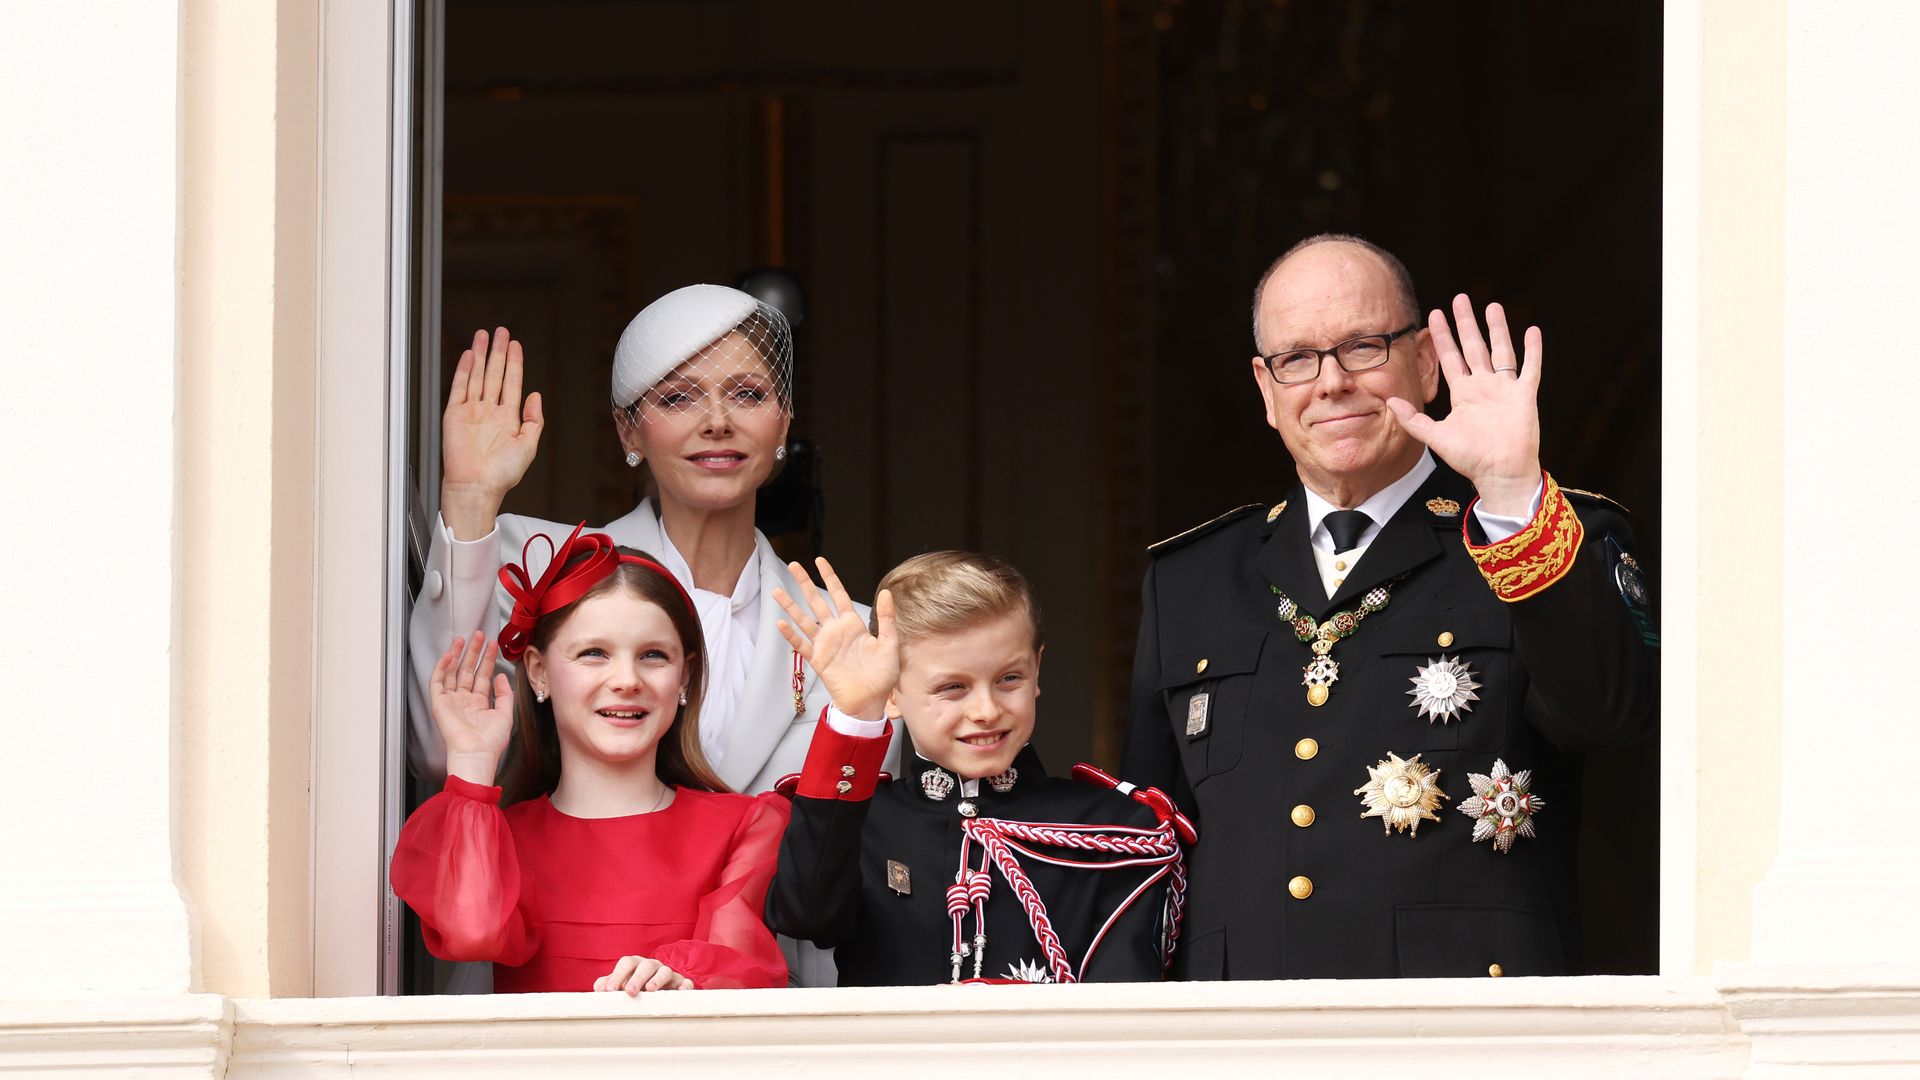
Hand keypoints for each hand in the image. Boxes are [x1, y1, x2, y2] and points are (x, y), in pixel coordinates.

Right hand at [429, 631, 513, 783]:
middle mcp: (464, 700)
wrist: (476, 753)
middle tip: (478, 635)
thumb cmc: (491, 741)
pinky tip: (449, 655)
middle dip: (472, 652)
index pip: (482, 675)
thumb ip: (504, 693)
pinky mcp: (439, 703)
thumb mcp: (505, 713)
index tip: (492, 645)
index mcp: (479, 704)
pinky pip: (437, 682)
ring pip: (452, 672)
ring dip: (456, 655)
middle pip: (467, 670)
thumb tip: (501, 676)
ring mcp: (451, 701)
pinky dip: (441, 668)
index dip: (487, 659)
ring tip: (463, 639)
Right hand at [441, 327, 544, 538]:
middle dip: (498, 352)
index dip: (515, 363)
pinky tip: (469, 355)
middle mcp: (490, 412)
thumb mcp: (528, 446)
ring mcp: (472, 411)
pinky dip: (464, 370)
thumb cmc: (501, 474)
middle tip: (501, 332)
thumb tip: (536, 396)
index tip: (516, 345)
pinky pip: (459, 387)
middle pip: (495, 373)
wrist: (477, 486)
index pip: (512, 383)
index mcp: (508, 418)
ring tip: (484, 335)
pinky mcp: (454, 415)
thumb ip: (534, 420)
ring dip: (481, 355)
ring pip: (477, 375)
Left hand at [594, 955, 691, 993]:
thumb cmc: (635, 988)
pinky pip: (685, 982)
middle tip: (629, 992)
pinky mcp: (681, 983)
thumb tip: (600, 988)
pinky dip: (684, 986)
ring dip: (657, 979)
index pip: (626, 963)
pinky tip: (680, 992)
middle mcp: (651, 966)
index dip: (617, 974)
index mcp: (635, 965)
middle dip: (637, 978)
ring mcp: (668, 973)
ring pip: (665, 971)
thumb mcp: (620, 985)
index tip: (610, 990)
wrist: (659, 993)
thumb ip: (608, 984)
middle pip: (645, 966)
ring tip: (650, 990)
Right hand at [772, 558, 897, 721]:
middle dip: (804, 583)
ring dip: (790, 606)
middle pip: (816, 601)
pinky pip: (801, 645)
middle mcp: (836, 631)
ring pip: (804, 619)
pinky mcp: (817, 660)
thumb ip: (887, 618)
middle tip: (793, 565)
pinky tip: (781, 623)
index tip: (820, 561)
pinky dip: (790, 635)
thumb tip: (886, 592)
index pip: (838, 594)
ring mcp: (825, 644)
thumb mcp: (890, 643)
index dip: (829, 577)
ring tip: (776, 591)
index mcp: (853, 624)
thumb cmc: (883, 675)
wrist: (871, 701)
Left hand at [1385, 294, 1542, 517]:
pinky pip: (1530, 368)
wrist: (1499, 473)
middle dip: (1466, 323)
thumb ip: (1413, 419)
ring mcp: (1505, 389)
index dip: (1442, 337)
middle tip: (1460, 298)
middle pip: (1473, 347)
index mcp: (1463, 393)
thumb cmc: (1469, 458)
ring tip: (1493, 306)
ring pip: (1501, 351)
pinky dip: (1533, 351)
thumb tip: (1390, 401)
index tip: (1434, 314)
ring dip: (1498, 329)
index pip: (1450, 357)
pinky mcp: (1524, 395)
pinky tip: (1533, 331)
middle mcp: (1483, 386)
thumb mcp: (1435, 437)